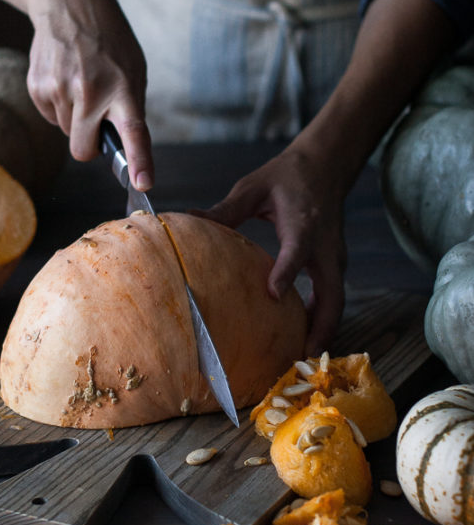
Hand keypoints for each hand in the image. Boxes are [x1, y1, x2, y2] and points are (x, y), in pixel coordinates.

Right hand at [27, 0, 153, 190]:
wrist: (68, 3)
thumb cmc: (108, 42)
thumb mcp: (133, 70)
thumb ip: (128, 109)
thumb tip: (120, 149)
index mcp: (123, 88)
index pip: (133, 131)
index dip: (139, 161)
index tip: (143, 183)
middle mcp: (90, 91)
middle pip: (83, 150)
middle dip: (88, 147)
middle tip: (95, 124)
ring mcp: (60, 89)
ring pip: (67, 133)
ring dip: (75, 118)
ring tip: (80, 82)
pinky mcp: (38, 87)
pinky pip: (51, 117)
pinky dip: (58, 106)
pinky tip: (63, 78)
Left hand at [197, 144, 346, 355]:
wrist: (326, 165)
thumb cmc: (287, 177)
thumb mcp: (254, 187)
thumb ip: (225, 209)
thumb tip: (189, 219)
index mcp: (304, 223)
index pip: (298, 250)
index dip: (287, 272)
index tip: (273, 293)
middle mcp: (325, 246)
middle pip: (332, 293)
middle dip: (320, 325)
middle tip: (302, 355)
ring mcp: (334, 258)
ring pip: (335, 301)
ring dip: (322, 330)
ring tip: (301, 359)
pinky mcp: (334, 265)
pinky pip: (331, 297)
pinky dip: (321, 319)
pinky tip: (301, 338)